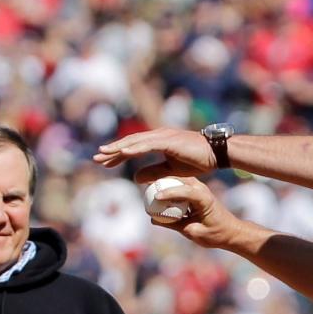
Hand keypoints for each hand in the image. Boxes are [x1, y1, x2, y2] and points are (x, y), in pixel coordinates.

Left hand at [94, 128, 217, 178]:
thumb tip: (136, 178)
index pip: (133, 147)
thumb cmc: (198, 160)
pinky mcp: (169, 140)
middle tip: (96, 158)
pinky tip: (123, 153)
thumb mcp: (171, 170)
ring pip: (135, 142)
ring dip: (119, 148)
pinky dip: (135, 148)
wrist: (216, 153)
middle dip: (113, 151)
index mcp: (158, 141)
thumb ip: (154, 172)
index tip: (105, 162)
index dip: (118, 155)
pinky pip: (148, 145)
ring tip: (104, 154)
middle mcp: (158, 135)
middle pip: (130, 143)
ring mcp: (163, 136)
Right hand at [135, 176, 243, 250]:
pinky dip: (165, 190)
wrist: (229, 231)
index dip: (169, 193)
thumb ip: (174, 224)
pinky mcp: (193, 191)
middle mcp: (200, 189)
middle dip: (161, 182)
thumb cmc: (215, 234)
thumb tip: (154, 218)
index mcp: (204, 199)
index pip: (185, 191)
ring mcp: (197, 188)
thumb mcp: (193, 232)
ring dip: (162, 184)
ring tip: (146, 190)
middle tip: (144, 188)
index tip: (155, 197)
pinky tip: (153, 195)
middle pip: (177, 180)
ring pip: (175, 181)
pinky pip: (176, 187)